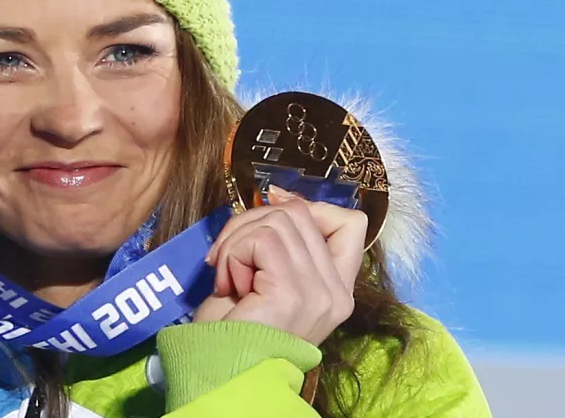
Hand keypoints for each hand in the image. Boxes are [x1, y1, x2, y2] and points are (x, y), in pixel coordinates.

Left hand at [194, 187, 366, 344]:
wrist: (217, 372)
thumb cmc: (234, 330)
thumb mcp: (264, 276)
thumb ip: (280, 240)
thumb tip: (282, 196)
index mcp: (337, 289)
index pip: (351, 223)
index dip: (308, 207)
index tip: (271, 214)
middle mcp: (337, 292)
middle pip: (300, 212)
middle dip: (251, 223)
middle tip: (227, 257)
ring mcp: (320, 294)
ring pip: (277, 221)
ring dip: (237, 241)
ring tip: (228, 277)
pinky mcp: (294, 294)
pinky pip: (261, 240)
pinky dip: (233, 253)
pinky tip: (228, 284)